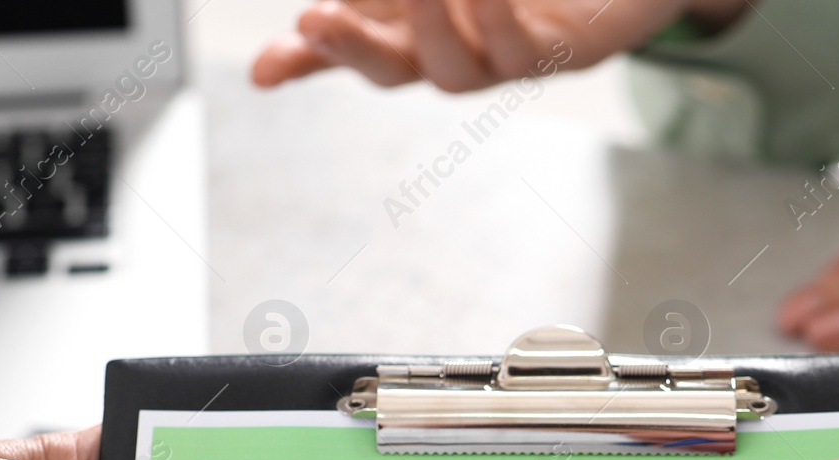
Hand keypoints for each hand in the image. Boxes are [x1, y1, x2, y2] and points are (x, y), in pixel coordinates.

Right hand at [252, 0, 749, 91]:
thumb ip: (384, 0)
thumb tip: (284, 48)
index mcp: (426, 33)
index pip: (358, 53)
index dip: (315, 57)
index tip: (270, 60)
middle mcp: (463, 57)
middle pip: (397, 72)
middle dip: (354, 48)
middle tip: (315, 19)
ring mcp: (513, 60)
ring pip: (455, 72)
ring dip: (426, 25)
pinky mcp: (568, 53)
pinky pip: (522, 47)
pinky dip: (492, 12)